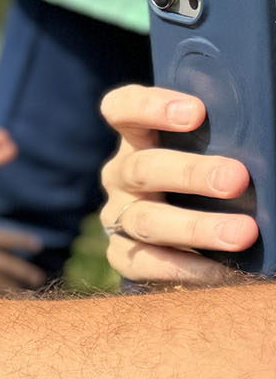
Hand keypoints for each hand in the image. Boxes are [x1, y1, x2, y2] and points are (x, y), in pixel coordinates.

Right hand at [98, 84, 259, 282]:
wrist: (189, 236)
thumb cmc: (213, 177)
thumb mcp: (217, 149)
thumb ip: (233, 139)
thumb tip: (270, 146)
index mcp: (139, 138)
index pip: (122, 110)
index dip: (149, 107)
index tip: (195, 113)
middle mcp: (121, 175)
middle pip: (142, 169)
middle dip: (190, 174)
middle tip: (236, 179)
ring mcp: (117, 216)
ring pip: (146, 220)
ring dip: (195, 227)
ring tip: (243, 234)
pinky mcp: (122, 255)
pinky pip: (146, 263)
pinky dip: (186, 268)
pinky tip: (224, 271)